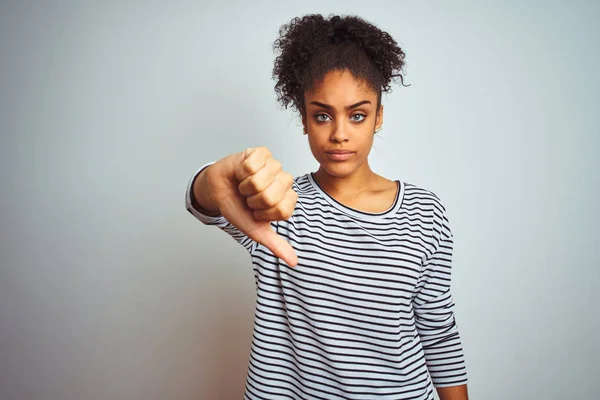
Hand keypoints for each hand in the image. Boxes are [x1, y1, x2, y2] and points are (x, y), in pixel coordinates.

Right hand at [205, 147, 297, 265]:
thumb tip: (293, 262)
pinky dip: (241, 171)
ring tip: (244, 185)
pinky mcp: (262, 152)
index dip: (263, 213)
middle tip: (249, 198)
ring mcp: (275, 165)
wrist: (217, 190)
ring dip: (245, 185)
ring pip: (259, 180)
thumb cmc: (238, 207)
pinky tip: (242, 172)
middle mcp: (285, 181)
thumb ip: (275, 244)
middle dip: (252, 200)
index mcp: (287, 200)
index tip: (256, 212)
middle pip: (271, 195)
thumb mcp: (255, 230)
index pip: (282, 210)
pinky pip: (251, 165)